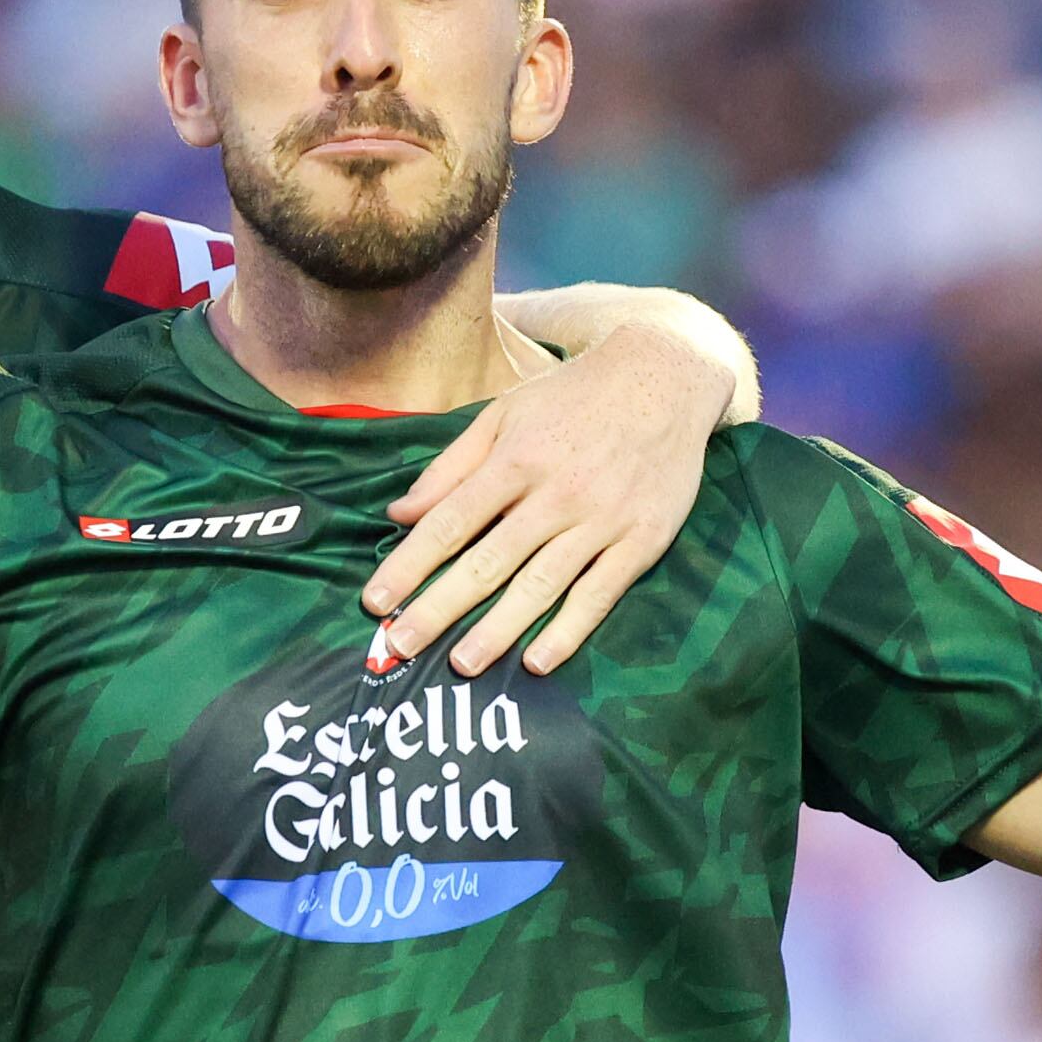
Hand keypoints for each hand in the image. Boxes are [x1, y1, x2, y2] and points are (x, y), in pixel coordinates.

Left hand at [363, 317, 727, 675]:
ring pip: (540, 584)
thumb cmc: (574, 396)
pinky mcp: (641, 541)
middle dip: (439, 608)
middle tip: (400, 647)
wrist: (666, 377)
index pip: (450, 522)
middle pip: (488, 561)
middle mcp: (556, 494)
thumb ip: (452, 466)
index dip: (410, 564)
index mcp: (516, 460)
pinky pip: (599, 594)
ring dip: (498, 629)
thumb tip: (400, 512)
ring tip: (461, 665)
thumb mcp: (506, 413)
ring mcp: (601, 521)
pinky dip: (569, 630)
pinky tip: (537, 661)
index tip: (375, 601)